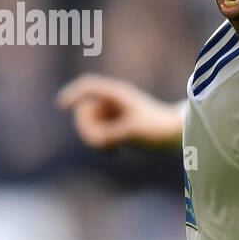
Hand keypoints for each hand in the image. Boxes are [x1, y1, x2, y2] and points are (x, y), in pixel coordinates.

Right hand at [56, 75, 183, 150]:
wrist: (176, 135)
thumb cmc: (159, 129)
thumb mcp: (133, 132)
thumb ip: (110, 135)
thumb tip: (94, 140)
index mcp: (118, 94)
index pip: (88, 87)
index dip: (73, 94)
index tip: (61, 105)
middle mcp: (114, 101)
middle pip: (84, 109)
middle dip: (88, 127)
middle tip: (102, 143)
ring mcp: (114, 113)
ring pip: (90, 124)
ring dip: (96, 138)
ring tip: (114, 149)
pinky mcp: (116, 125)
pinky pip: (98, 134)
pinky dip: (102, 144)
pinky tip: (116, 152)